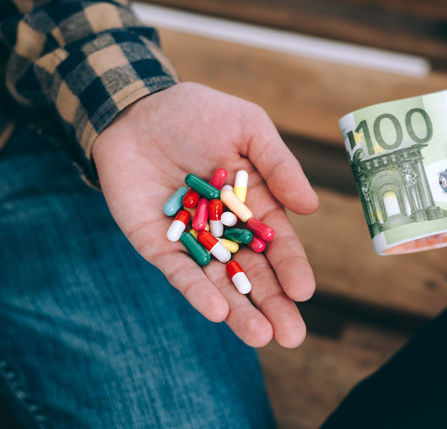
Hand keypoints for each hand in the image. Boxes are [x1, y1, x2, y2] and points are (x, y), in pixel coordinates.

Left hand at [91, 82, 318, 347]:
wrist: (135, 107)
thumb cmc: (198, 113)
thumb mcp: (248, 129)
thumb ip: (279, 166)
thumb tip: (311, 208)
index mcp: (255, 205)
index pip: (278, 244)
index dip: (292, 267)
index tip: (304, 291)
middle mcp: (226, 230)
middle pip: (253, 273)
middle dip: (272, 304)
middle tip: (292, 336)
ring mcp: (192, 240)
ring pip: (219, 282)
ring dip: (239, 310)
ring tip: (260, 337)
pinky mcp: (157, 244)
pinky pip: (179, 271)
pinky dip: (196, 291)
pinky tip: (215, 310)